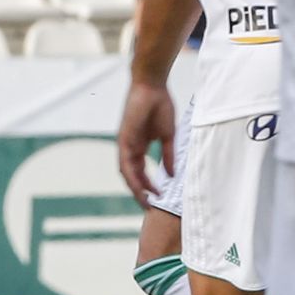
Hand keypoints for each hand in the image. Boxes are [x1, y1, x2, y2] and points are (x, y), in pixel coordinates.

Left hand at [117, 81, 174, 205]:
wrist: (152, 87)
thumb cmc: (160, 106)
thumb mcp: (167, 136)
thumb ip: (167, 155)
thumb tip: (171, 175)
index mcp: (139, 146)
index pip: (141, 171)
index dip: (148, 185)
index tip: (158, 197)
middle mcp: (130, 147)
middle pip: (132, 175)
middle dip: (140, 192)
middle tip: (149, 207)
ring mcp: (125, 143)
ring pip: (127, 172)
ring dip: (135, 188)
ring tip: (145, 201)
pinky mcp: (123, 138)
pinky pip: (125, 161)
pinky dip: (132, 175)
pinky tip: (140, 185)